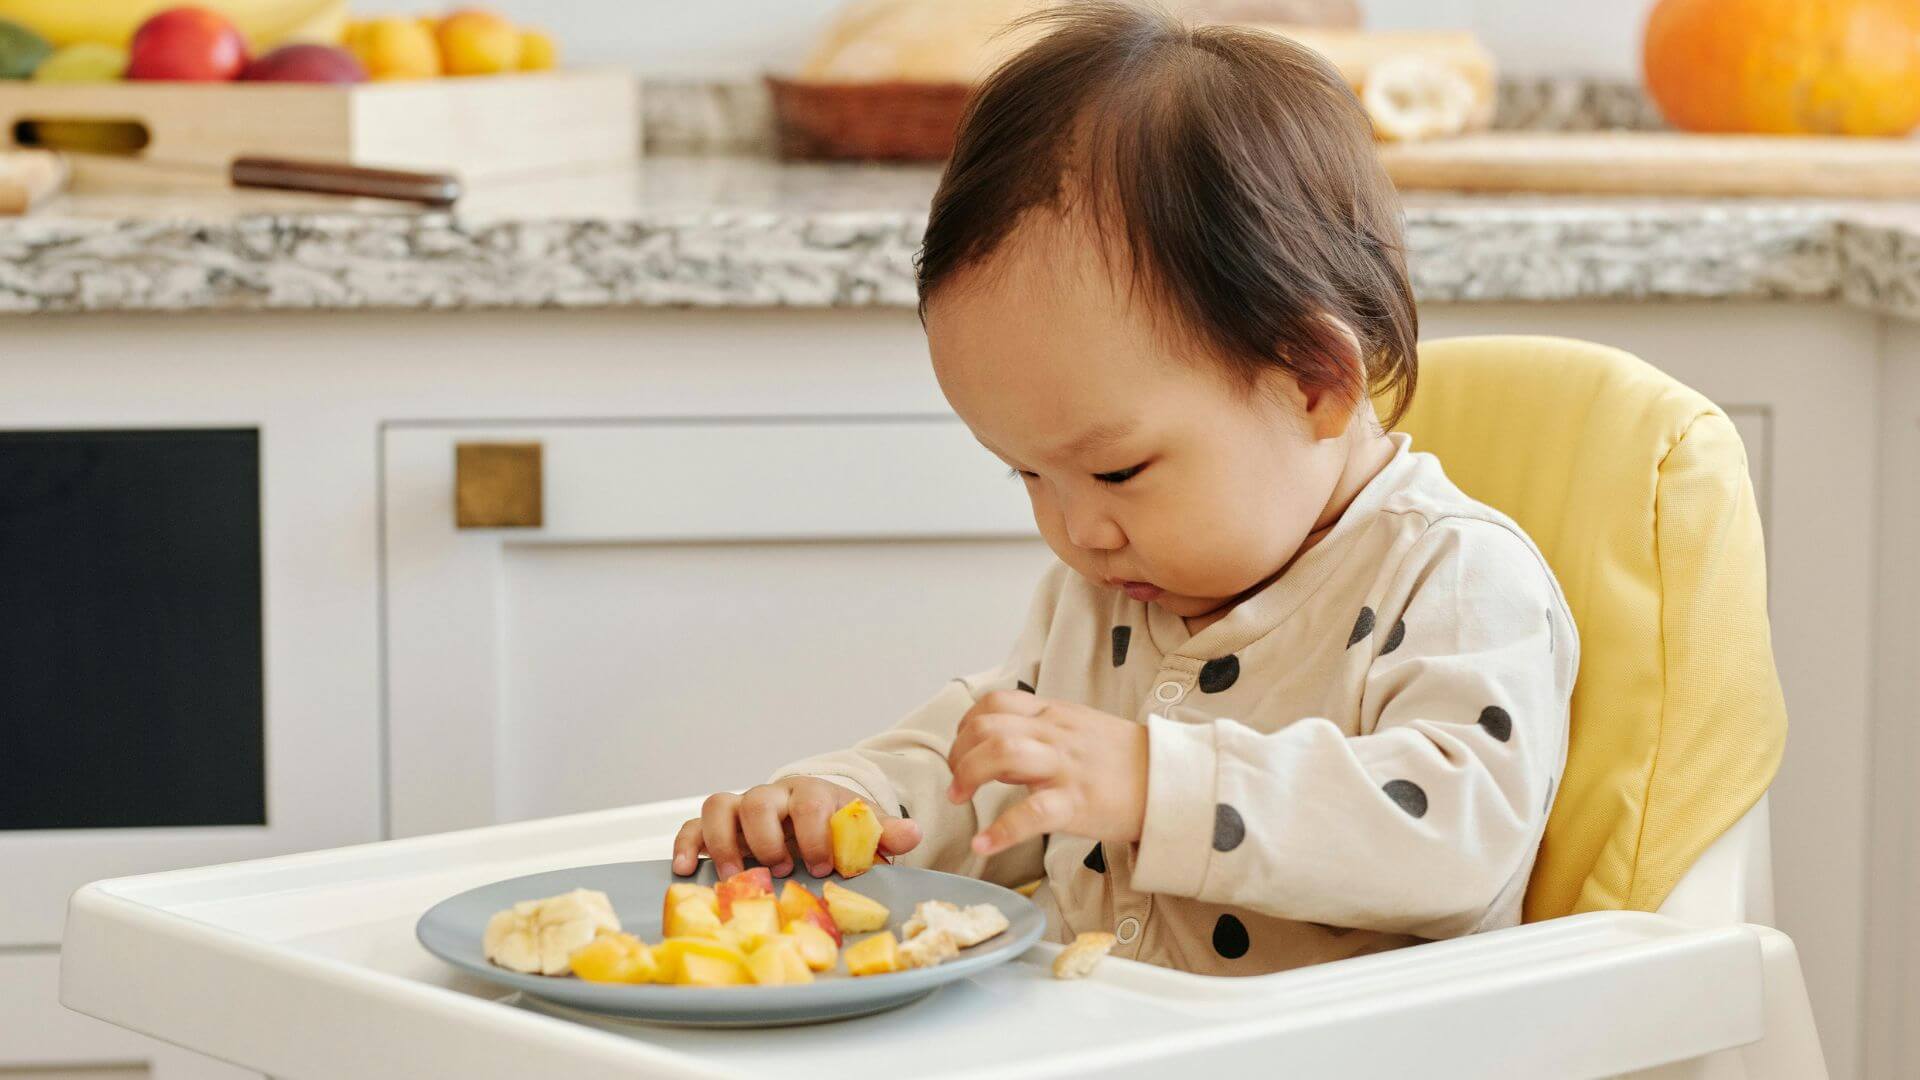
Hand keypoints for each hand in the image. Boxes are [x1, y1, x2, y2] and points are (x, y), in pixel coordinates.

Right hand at [671, 776, 921, 879]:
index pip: (808, 802)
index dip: (815, 833)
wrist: (814, 819)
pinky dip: (686, 844)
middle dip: (767, 838)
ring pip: (720, 805)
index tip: (826, 866)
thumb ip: (883, 832)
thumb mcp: (863, 829)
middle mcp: (772, 797)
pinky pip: (692, 826)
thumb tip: (912, 833)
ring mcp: (741, 810)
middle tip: (783, 870)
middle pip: (759, 800)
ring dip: (724, 843)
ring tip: (735, 877)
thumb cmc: (837, 828)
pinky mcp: (718, 827)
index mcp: (811, 794)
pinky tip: (685, 869)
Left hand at [945, 689, 1148, 857]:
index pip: (995, 702)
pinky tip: (983, 845)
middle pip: (988, 726)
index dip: (966, 725)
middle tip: (956, 782)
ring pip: (1002, 753)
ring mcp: (1066, 767)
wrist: (1173, 782)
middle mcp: (1055, 734)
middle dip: (958, 753)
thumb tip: (997, 748)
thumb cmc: (1124, 761)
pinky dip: (1000, 831)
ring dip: (968, 776)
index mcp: (1054, 714)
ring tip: (959, 799)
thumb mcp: (1080, 730)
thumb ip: (1040, 732)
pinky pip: (1031, 814)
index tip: (962, 751)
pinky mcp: (1077, 803)